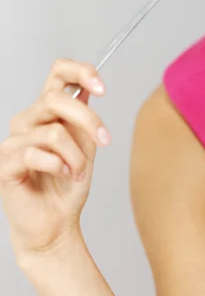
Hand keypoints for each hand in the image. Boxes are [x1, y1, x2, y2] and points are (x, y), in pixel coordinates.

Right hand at [0, 58, 110, 260]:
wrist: (56, 223)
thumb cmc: (68, 185)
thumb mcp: (86, 145)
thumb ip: (83, 118)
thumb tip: (88, 88)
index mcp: (47, 111)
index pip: (58, 73)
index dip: (81, 71)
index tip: (102, 88)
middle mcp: (28, 120)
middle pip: (56, 99)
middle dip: (88, 120)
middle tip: (105, 141)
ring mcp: (14, 141)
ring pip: (54, 132)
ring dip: (76, 156)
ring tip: (78, 172)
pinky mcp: (5, 163)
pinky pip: (37, 154)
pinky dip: (60, 166)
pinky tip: (64, 176)